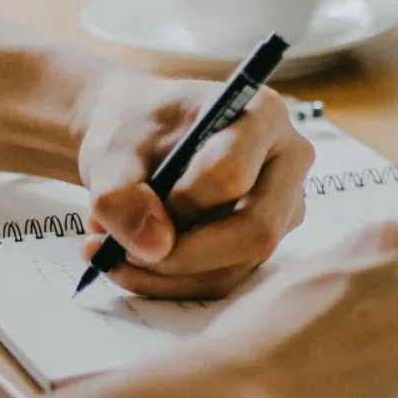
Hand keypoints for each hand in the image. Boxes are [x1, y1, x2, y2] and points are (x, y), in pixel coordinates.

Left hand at [77, 72, 313, 298]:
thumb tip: (154, 249)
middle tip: (121, 252)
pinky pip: (224, 279)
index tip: (141, 197)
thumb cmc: (133, 130)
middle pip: (255, 231)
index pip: (232, 174)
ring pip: (237, 267)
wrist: (136, 138)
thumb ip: (121, 193)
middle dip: (182, 255)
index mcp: (262, 115)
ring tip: (109, 252)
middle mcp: (288, 163)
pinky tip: (131, 260)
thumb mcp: (111, 150)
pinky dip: (171, 282)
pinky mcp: (264, 242)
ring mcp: (283, 207)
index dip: (182, 200)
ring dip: (166, 276)